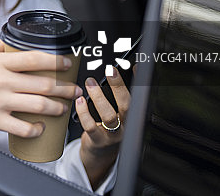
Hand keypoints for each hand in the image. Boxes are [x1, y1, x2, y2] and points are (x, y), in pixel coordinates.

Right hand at [0, 40, 82, 137]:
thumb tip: (13, 42)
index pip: (35, 59)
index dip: (57, 61)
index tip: (68, 63)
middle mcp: (2, 81)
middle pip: (44, 84)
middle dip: (65, 88)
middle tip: (74, 90)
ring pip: (39, 106)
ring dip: (57, 108)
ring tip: (63, 109)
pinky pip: (22, 128)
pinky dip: (36, 129)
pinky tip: (40, 127)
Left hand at [74, 67, 130, 188]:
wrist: (101, 153)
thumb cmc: (107, 126)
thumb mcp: (116, 110)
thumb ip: (115, 94)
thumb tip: (112, 71)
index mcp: (133, 115)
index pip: (139, 96)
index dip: (139, 81)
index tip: (135, 66)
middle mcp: (126, 125)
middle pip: (127, 105)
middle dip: (119, 86)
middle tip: (110, 70)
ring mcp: (113, 135)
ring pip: (109, 116)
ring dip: (98, 97)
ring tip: (90, 83)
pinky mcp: (99, 141)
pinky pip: (91, 126)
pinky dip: (84, 112)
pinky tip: (79, 101)